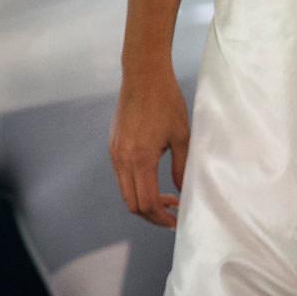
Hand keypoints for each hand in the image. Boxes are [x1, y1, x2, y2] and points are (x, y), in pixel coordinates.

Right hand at [110, 60, 189, 228]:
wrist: (144, 75)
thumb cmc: (166, 101)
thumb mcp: (182, 136)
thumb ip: (182, 168)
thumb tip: (183, 192)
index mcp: (140, 159)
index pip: (146, 204)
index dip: (162, 217)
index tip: (176, 220)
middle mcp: (122, 159)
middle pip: (132, 204)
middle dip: (152, 215)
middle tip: (173, 214)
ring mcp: (115, 152)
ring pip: (125, 191)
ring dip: (144, 200)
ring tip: (167, 198)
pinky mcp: (113, 145)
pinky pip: (121, 176)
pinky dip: (136, 185)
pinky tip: (154, 179)